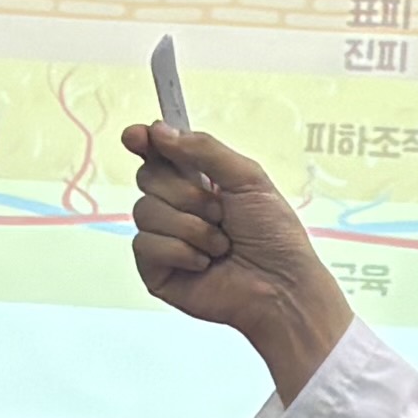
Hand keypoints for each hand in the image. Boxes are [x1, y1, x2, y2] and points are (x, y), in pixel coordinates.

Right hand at [124, 122, 360, 401]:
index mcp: (199, 181)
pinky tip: (204, 264)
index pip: (159, 154)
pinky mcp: (155, 270)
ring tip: (220, 245)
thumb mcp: (248, 179)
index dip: (143, 141)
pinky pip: (144, 244)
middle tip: (220, 212)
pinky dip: (180, 252)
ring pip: (144, 211)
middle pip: (147, 178)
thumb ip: (204, 149)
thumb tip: (158, 131)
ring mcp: (164, 239)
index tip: (136, 136)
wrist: (280, 287)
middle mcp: (177, 207)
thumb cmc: (274, 236)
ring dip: (190, 227)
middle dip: (186, 194)